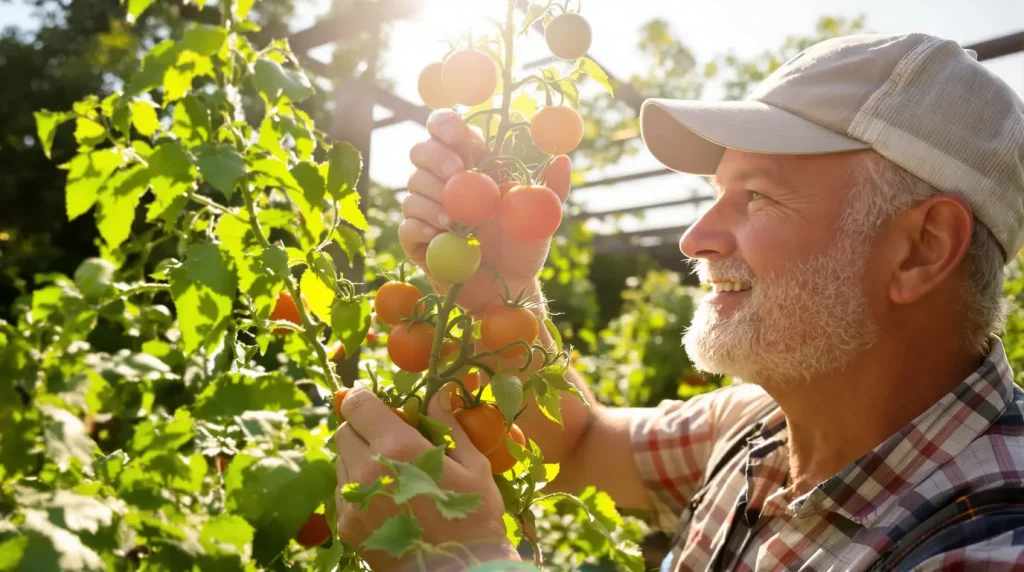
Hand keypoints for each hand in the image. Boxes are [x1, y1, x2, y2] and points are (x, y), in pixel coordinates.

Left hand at [334, 387, 516, 569]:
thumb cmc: (474, 517)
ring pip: (341, 461)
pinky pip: (343, 491)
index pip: (357, 405)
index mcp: (398, 448)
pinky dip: (358, 486)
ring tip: (392, 474)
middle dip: (363, 428)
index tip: (378, 405)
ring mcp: (353, 501)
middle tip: (391, 440)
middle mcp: (367, 471)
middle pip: (344, 431)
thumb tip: (439, 393)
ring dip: (359, 458)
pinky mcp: (347, 526)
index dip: (364, 399)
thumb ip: (448, 426)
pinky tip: (387, 498)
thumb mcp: (473, 466)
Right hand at [400, 109, 571, 315]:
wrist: (510, 289)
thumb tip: (562, 158)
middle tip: (457, 174)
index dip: (446, 125)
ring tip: (455, 220)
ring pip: (412, 188)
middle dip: (435, 157)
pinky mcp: (419, 241)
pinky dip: (420, 227)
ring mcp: (428, 211)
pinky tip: (440, 235)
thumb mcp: (542, 217)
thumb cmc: (525, 248)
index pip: (447, 131)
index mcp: (472, 167)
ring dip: (432, 199)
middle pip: (421, 151)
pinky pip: (407, 226)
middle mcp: (446, 184)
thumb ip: (552, 188)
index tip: (458, 135)